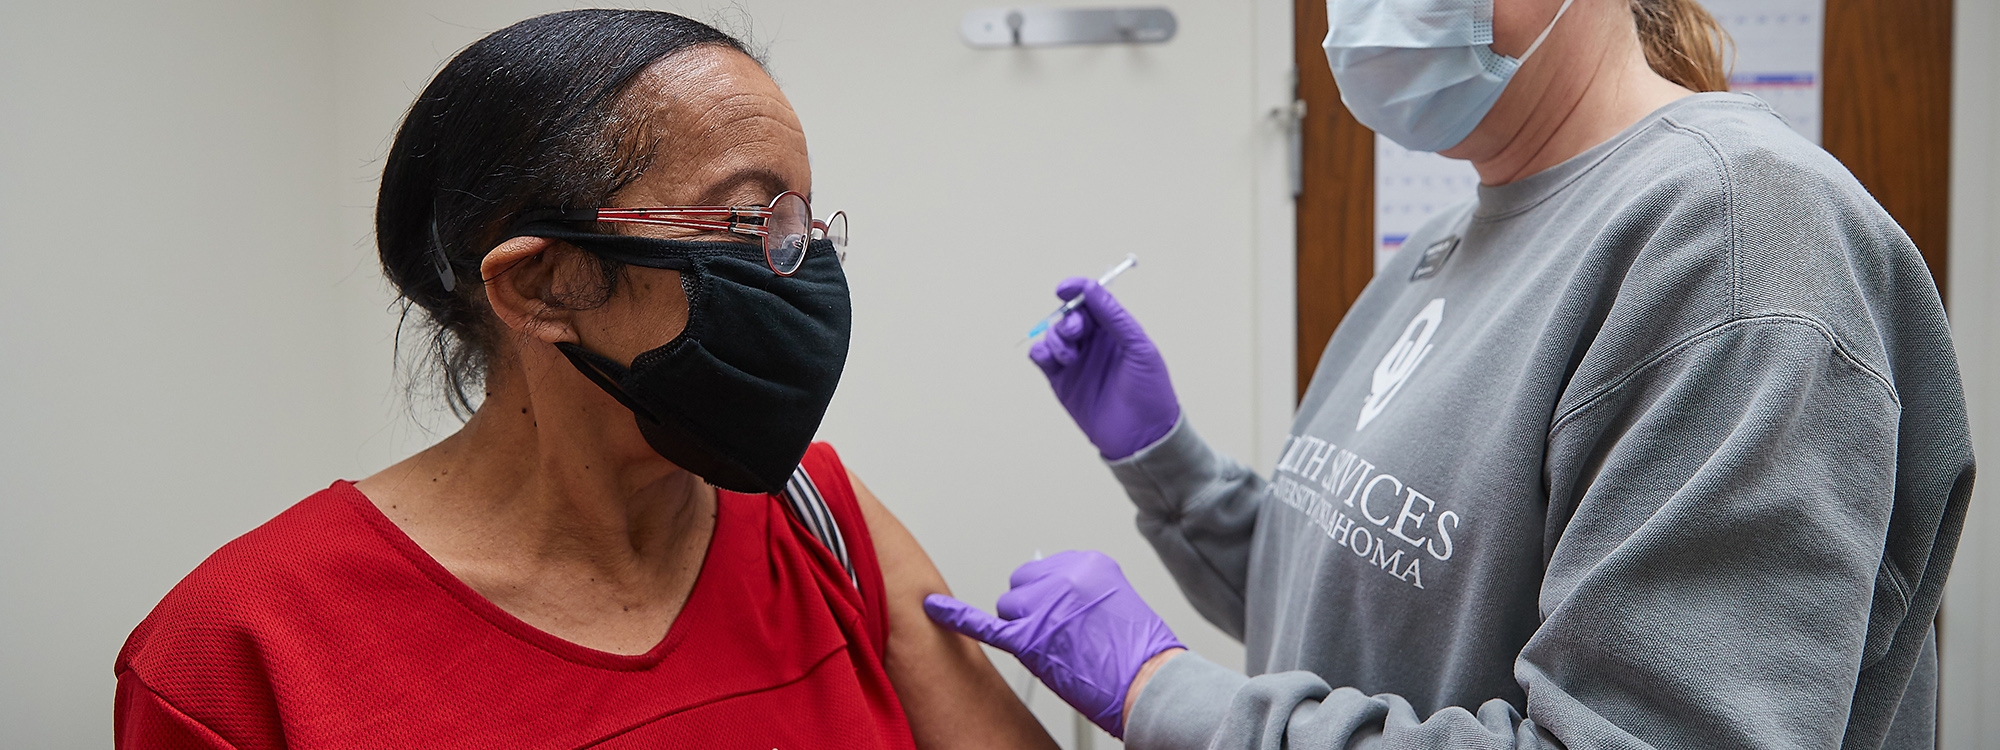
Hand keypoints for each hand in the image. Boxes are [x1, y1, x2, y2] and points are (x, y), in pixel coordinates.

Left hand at [923, 551, 1184, 737]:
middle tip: (1060, 637)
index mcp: (1090, 563)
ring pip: (1008, 607)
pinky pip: (986, 625)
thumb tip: (1053, 598)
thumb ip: (1082, 593)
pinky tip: (934, 608)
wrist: (1151, 684)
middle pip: (1022, 586)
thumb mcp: (1118, 605)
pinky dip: (956, 617)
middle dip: (1033, 610)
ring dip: (1023, 628)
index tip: (1063, 614)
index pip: (1045, 571)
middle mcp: (1065, 577)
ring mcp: (1045, 605)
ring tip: (1057, 650)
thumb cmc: (1141, 655)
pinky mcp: (1030, 638)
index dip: (1050, 598)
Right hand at [1028, 278, 1180, 459]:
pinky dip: (1040, 352)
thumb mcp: (1139, 348)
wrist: (1142, 436)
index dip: (1078, 290)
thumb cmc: (1150, 391)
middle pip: (1070, 316)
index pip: (1092, 301)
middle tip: (1076, 333)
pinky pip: (1042, 357)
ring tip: (1069, 358)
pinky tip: (1049, 359)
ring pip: (1054, 334)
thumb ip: (1115, 317)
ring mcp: (1076, 361)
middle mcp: (1095, 342)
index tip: (1064, 289)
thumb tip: (1092, 288)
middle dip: (1067, 319)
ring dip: (1055, 338)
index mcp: (1116, 330)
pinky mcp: (1061, 381)